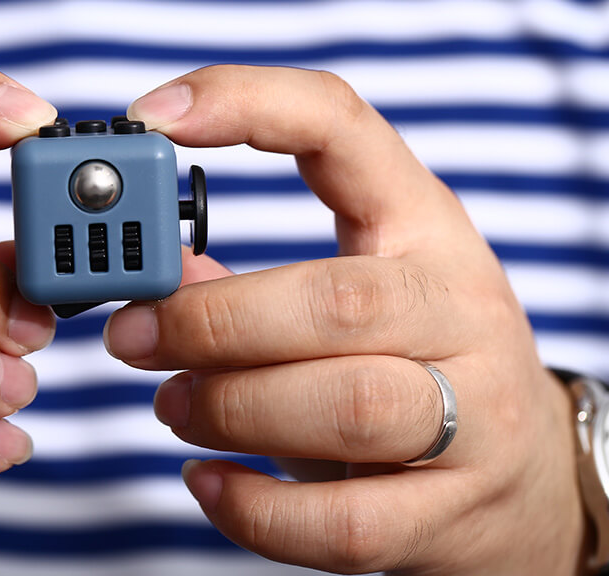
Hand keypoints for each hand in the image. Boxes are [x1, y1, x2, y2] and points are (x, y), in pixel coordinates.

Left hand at [106, 65, 584, 573]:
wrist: (529, 475)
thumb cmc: (417, 363)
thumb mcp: (355, 292)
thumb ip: (258, 279)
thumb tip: (158, 279)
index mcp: (423, 227)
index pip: (341, 130)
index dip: (246, 106)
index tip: (157, 121)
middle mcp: (458, 308)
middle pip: (331, 300)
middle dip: (209, 320)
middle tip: (133, 335)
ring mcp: (472, 416)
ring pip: (342, 406)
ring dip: (227, 408)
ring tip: (173, 407)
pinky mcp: (450, 513)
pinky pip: (342, 524)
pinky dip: (254, 509)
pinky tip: (209, 482)